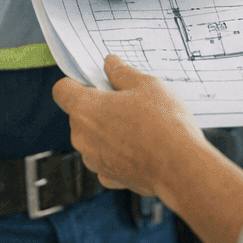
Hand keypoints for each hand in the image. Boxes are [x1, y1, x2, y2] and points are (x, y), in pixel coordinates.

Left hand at [52, 54, 207, 196]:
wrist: (181, 167)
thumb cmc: (163, 124)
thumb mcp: (147, 84)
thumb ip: (122, 72)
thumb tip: (110, 64)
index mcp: (85, 109)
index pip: (61, 90)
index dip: (76, 83)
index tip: (94, 82)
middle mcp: (82, 137)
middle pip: (79, 114)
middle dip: (99, 107)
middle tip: (128, 101)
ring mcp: (94, 161)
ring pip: (92, 138)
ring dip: (108, 131)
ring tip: (140, 126)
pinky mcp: (109, 178)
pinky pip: (106, 158)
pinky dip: (118, 153)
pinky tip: (141, 147)